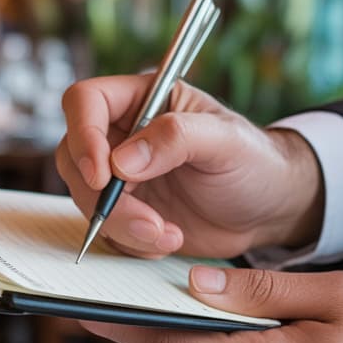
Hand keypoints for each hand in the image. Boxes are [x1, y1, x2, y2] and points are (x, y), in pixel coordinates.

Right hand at [56, 76, 324, 257]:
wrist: (268, 211)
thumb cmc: (255, 163)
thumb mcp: (226, 142)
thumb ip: (176, 138)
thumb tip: (122, 161)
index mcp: (142, 100)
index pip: (85, 102)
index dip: (83, 135)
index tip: (103, 175)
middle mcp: (121, 136)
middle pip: (74, 158)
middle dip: (105, 198)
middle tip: (149, 220)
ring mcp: (118, 177)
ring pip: (85, 200)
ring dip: (122, 225)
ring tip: (168, 234)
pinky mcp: (124, 212)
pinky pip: (104, 229)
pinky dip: (131, 242)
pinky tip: (167, 238)